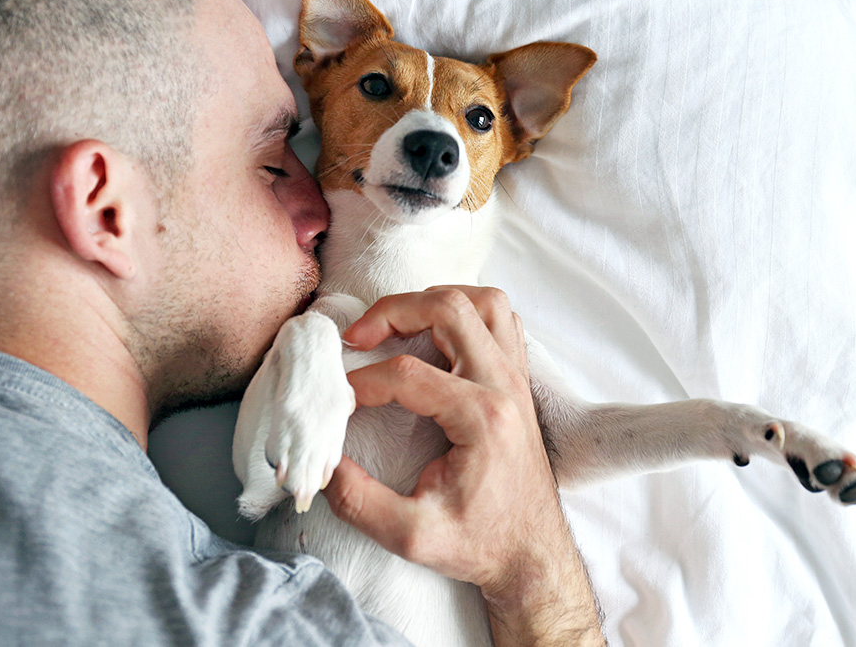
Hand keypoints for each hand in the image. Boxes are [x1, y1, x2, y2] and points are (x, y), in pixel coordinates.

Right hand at [319, 286, 604, 646]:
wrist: (532, 553)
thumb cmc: (480, 543)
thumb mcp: (411, 536)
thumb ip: (359, 502)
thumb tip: (323, 463)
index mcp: (482, 418)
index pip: (409, 373)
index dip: (364, 382)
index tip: (340, 402)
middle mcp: (505, 386)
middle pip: (450, 309)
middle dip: (394, 311)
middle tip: (358, 336)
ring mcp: (517, 378)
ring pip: (484, 301)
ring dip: (434, 301)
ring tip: (397, 324)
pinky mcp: (518, 380)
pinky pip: (500, 320)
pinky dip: (465, 312)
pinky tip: (434, 336)